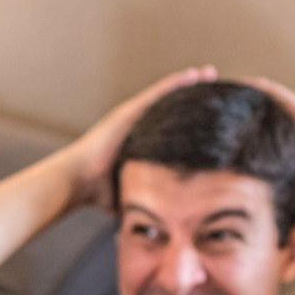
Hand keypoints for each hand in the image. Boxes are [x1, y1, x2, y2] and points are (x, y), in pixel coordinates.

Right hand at [57, 66, 217, 208]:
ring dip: (189, 84)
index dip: (190, 120)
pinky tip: (195, 75)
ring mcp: (133, 116)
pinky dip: (177, 84)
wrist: (78, 182)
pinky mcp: (129, 112)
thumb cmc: (99, 193)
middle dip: (193, 98)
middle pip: (171, 107)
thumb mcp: (136, 193)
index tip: (212, 116)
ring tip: (210, 74)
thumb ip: (151, 200)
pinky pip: (159, 94)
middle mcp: (137, 125)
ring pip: (167, 96)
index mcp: (140, 143)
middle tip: (217, 89)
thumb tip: (169, 219)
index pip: (172, 129)